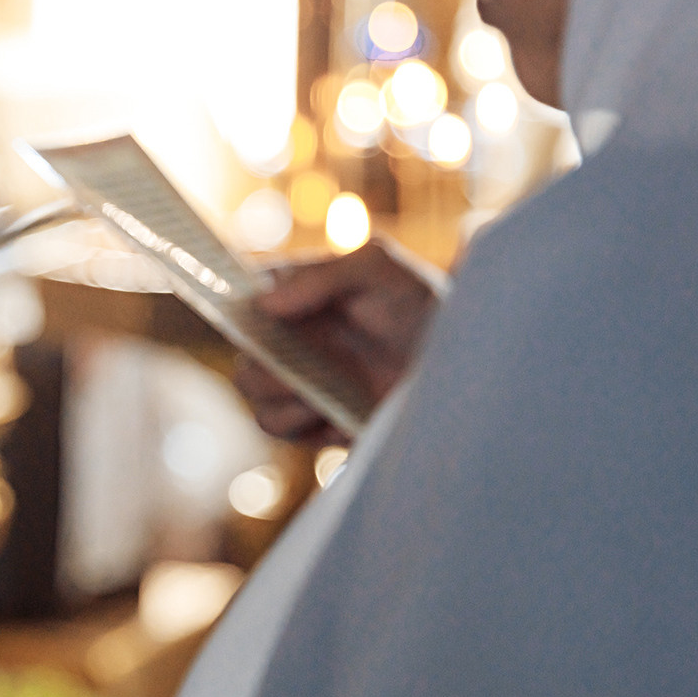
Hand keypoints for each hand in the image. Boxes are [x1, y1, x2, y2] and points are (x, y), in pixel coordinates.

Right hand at [238, 239, 442, 445]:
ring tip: (319, 395)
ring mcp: (298, 376)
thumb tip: (266, 304)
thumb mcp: (381, 271)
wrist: (461, 366)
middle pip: (242, 349)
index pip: (244, 293)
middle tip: (294, 369)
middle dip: (260, 363)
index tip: (257, 320)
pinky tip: (332, 414)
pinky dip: (297, 423)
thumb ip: (323, 276)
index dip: (236, 305)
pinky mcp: (310, 417)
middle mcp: (291, 334)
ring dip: (279, 396)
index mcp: (299, 291)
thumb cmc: (420, 306)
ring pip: (252, 391)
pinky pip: (276, 426)